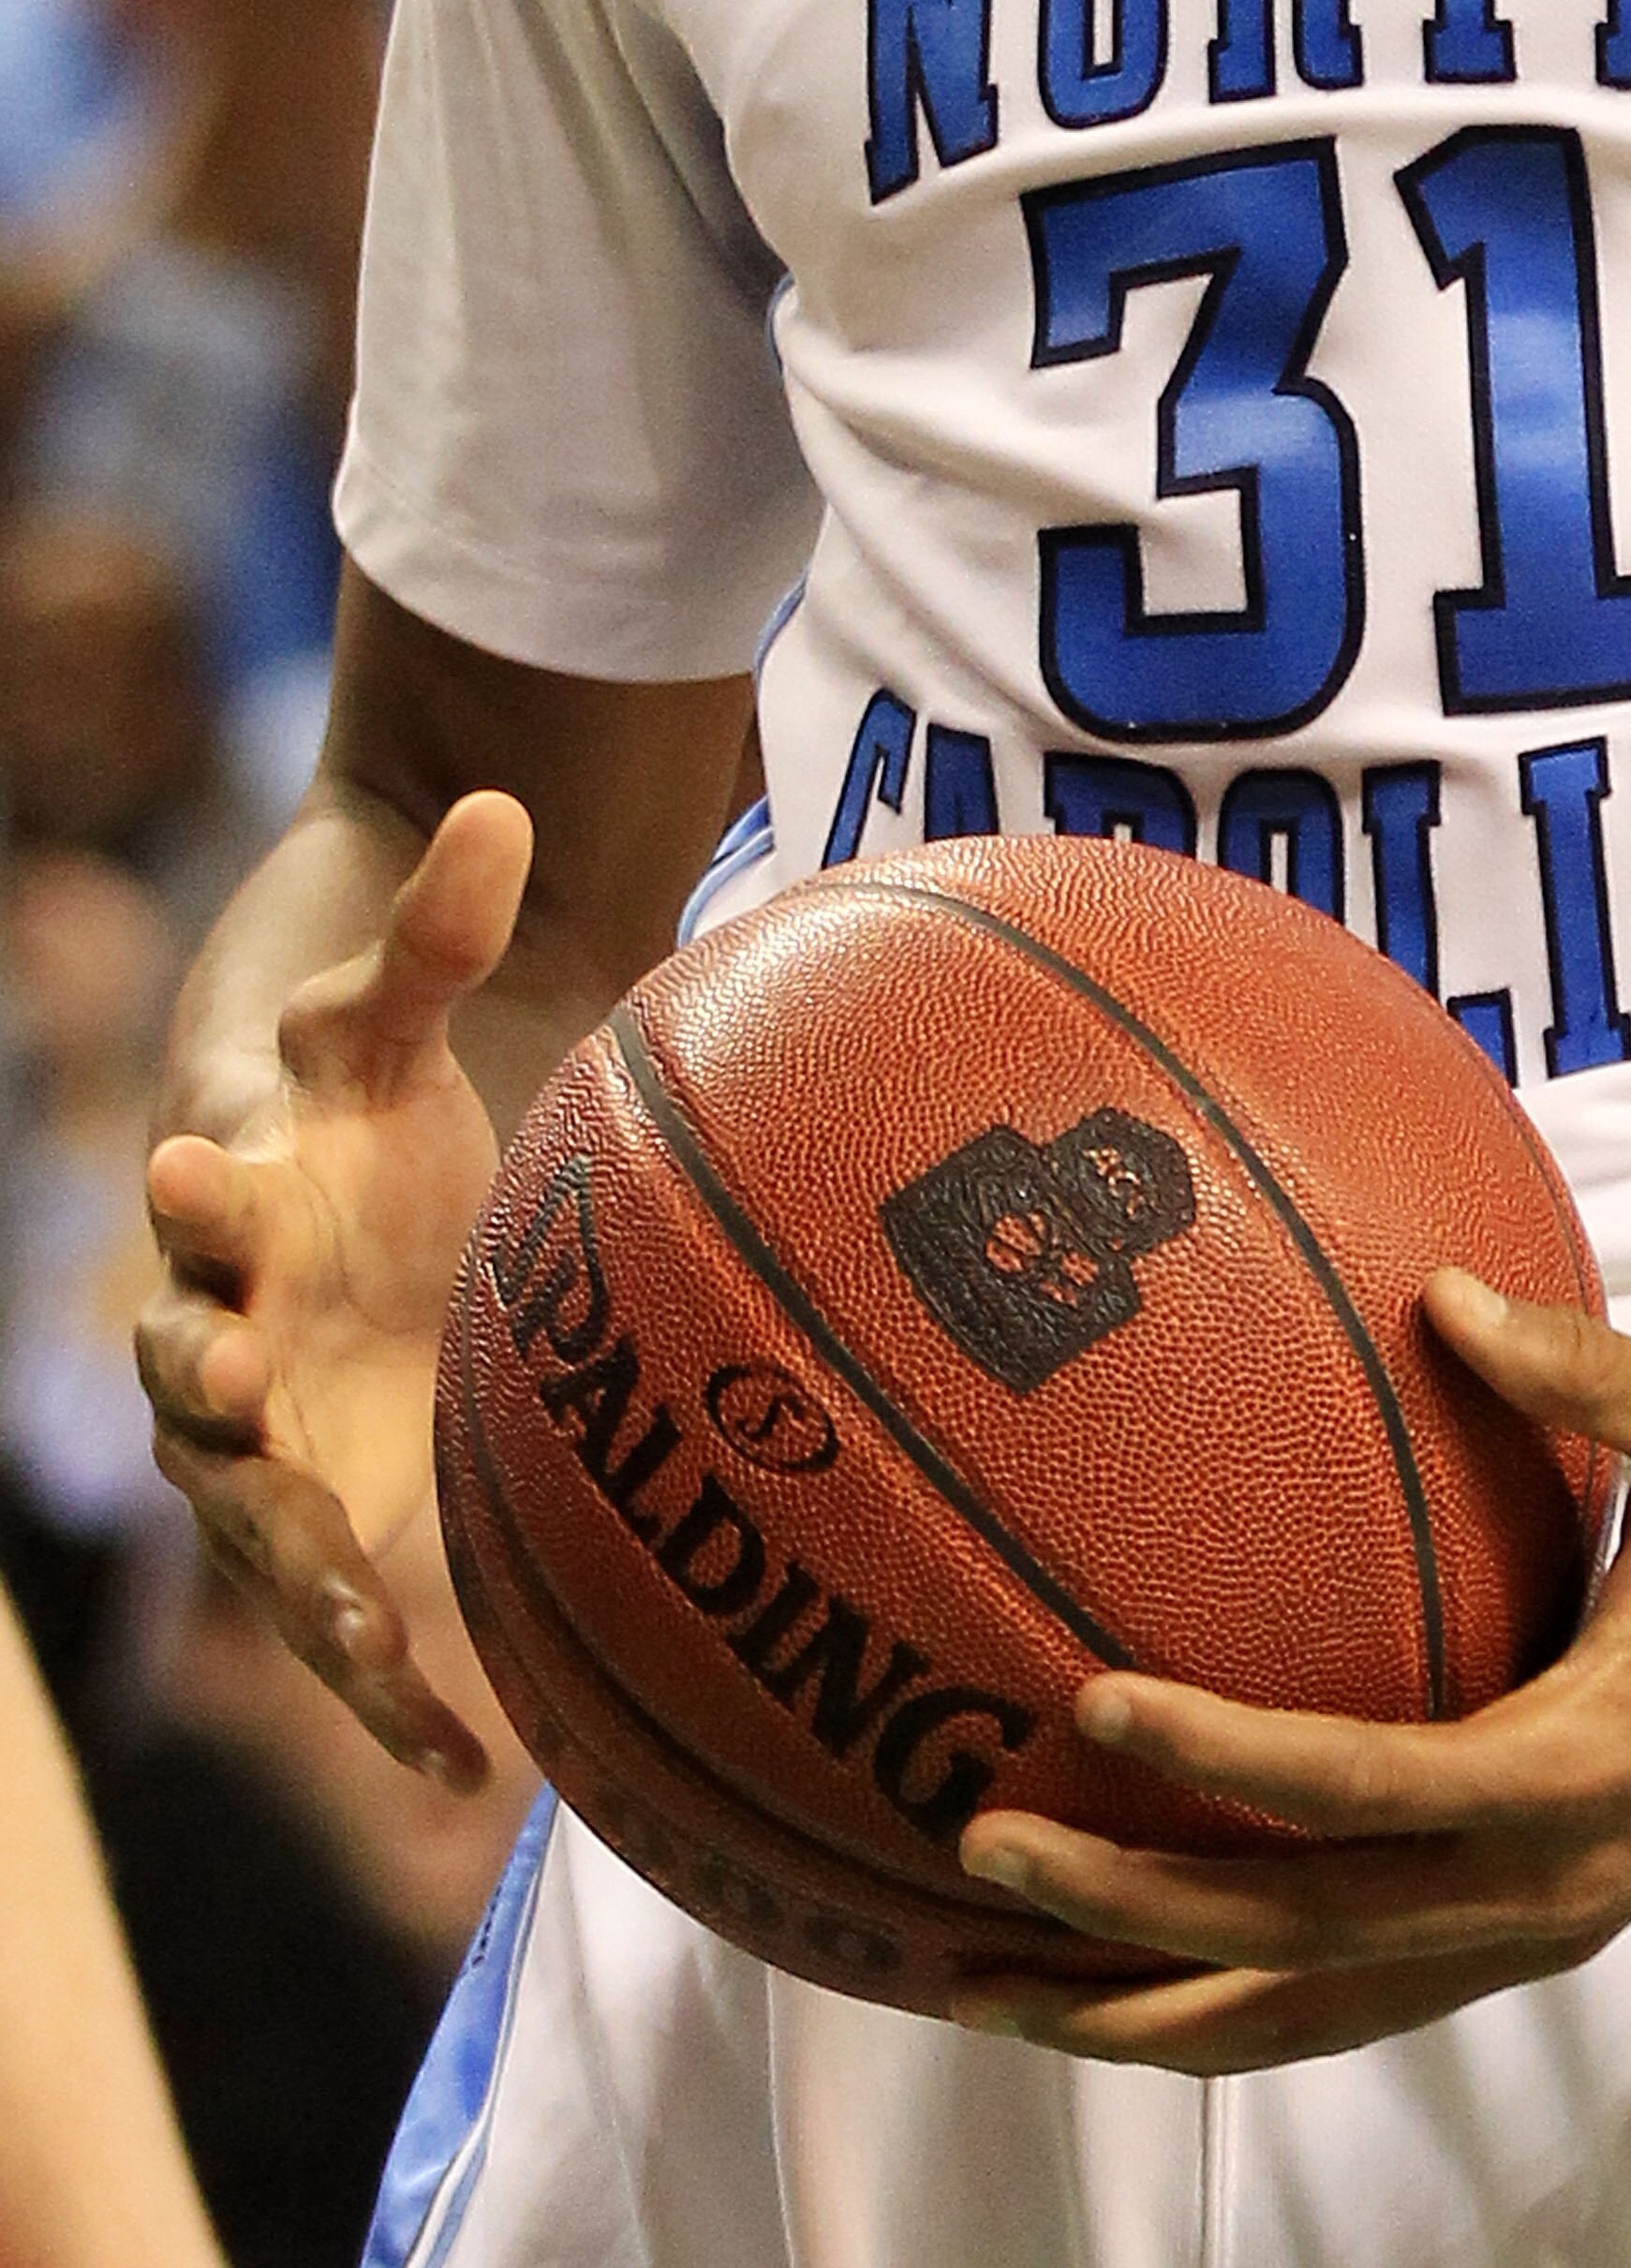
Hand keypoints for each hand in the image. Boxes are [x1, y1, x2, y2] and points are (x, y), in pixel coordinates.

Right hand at [139, 792, 532, 1786]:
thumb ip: (435, 927)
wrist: (348, 1206)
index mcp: (237, 1194)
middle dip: (204, 1371)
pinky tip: (468, 1773)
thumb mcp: (387, 1017)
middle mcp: (224, 1326)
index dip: (201, 1177)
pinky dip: (391, 1696)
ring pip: (258, 1521)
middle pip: (192, 1361)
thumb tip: (497, 798)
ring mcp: (261, 1443)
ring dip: (298, 1574)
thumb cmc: (360, 1104)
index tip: (200, 1159)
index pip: (204, 1184)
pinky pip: (343, 1625)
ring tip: (357, 1633)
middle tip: (223, 1374)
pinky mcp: (320, 1519)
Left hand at [945, 1273, 1630, 2068]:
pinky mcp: (1524, 1934)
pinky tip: (1111, 1980)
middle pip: (1303, 1943)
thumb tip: (1443, 1290)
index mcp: (1586, 1770)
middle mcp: (1552, 1888)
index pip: (1371, 1788)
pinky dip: (1219, 2006)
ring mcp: (1537, 1930)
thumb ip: (1584, 1371)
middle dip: (1129, 1923)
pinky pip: (1345, 2000)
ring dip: (1144, 2014)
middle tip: (978, 1857)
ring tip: (982, 1988)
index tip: (1090, 1700)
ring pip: (1307, 2014)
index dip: (1227, 1758)